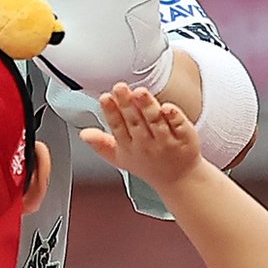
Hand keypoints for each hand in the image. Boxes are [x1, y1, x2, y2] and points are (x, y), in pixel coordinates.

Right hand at [80, 83, 201, 195]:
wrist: (178, 179)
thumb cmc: (148, 165)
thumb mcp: (121, 158)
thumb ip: (101, 144)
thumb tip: (84, 134)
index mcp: (128, 147)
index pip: (117, 127)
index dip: (110, 112)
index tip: (105, 98)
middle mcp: (146, 144)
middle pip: (135, 122)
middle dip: (126, 104)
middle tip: (119, 88)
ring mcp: (166, 141)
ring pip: (155, 121)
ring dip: (146, 106)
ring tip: (139, 92)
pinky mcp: (184, 137)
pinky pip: (178, 125)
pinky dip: (173, 116)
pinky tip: (166, 107)